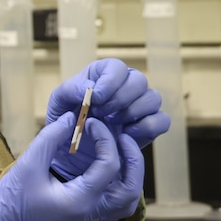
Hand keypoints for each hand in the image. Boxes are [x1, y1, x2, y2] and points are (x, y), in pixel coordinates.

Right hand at [0, 116, 143, 220]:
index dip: (105, 138)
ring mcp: (91, 214)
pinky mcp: (87, 212)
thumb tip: (72, 117)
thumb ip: (51, 137)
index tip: (90, 122)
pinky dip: (122, 183)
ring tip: (121, 149)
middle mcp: (91, 210)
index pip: (109, 166)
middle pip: (131, 189)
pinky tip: (110, 164)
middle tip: (121, 136)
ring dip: (132, 174)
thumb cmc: (12, 199)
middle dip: (133, 159)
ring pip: (129, 200)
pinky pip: (117, 202)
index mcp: (80, 200)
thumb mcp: (28, 163)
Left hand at [46, 59, 169, 180]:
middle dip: (121, 98)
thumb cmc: (65, 122)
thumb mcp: (58, 104)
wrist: (71, 153)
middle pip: (139, 80)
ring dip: (133, 112)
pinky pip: (162, 121)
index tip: (97, 97)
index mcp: (103, 75)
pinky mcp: (147, 127)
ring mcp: (139, 106)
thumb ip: (69, 90)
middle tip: (102, 113)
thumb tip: (90, 86)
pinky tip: (126, 135)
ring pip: (153, 98)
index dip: (110, 80)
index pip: (117, 67)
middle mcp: (125, 87)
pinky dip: (147, 127)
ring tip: (112, 124)